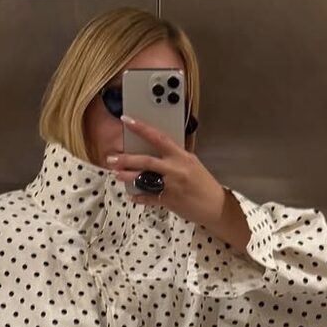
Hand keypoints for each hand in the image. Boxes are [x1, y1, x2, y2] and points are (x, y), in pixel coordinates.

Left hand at [106, 115, 249, 249]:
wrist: (215, 206)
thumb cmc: (204, 184)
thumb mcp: (191, 164)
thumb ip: (175, 157)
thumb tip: (157, 151)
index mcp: (181, 156)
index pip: (158, 137)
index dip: (141, 128)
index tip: (126, 120)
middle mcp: (175, 169)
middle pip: (146, 160)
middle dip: (126, 159)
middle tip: (112, 158)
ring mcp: (171, 185)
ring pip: (144, 179)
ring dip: (128, 176)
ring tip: (116, 174)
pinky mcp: (169, 200)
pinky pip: (149, 198)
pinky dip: (139, 197)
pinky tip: (132, 196)